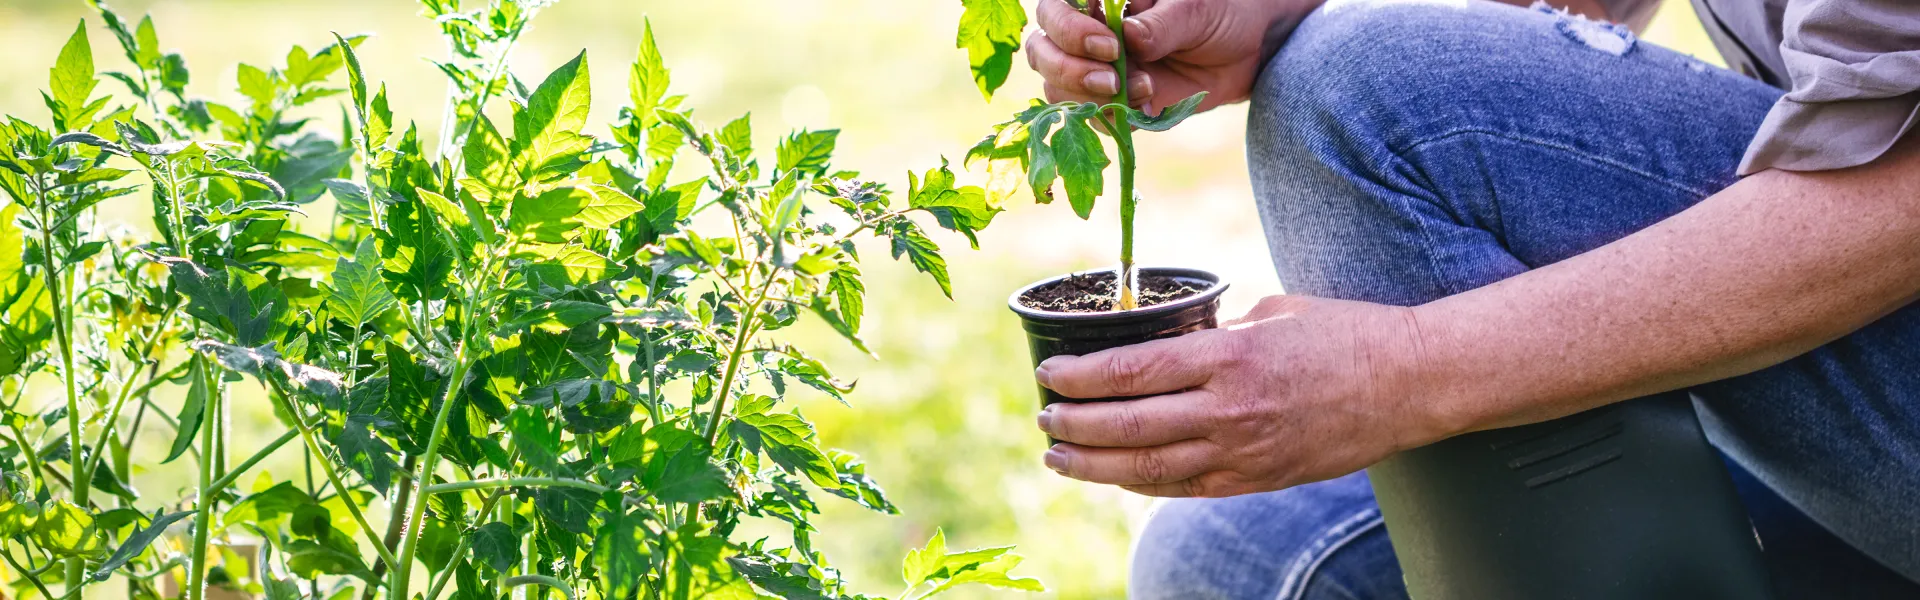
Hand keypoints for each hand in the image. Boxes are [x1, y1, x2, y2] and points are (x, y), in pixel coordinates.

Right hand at [1025, 0, 1319, 111]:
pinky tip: (1143, 103)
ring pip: (1055, 85)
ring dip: (1085, 94)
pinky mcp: (1111, 102)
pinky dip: (1108, 115)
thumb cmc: (1219, 11)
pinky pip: (1088, 115)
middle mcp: (1086, 31)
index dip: (1069, 28)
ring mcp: (1094, 68)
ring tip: (1134, 90)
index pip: (1053, 9)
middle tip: (1111, 76)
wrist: (1249, 48)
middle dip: (1069, 66)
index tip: (1109, 43)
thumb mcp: (1194, 9)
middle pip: (1042, 49)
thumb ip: (1160, 24)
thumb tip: (1129, 38)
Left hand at [1033, 295, 1457, 496]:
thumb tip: (1163, 337)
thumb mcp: (1270, 312)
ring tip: (1058, 455)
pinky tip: (1113, 474)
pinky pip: (1183, 486)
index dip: (1080, 378)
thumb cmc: (1341, 333)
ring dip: (1093, 464)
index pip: (1132, 371)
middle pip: (1128, 425)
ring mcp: (1243, 452)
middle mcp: (1230, 409)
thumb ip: (1214, 329)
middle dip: (1074, 424)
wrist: (1409, 383)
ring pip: (1147, 466)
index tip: (1048, 375)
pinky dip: (1140, 482)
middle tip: (1043, 417)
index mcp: (1229, 355)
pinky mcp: (1258, 479)